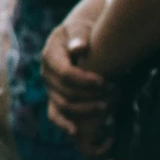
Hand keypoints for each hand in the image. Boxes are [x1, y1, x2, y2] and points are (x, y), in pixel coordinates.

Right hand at [41, 15, 112, 156]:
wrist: (78, 36)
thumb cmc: (82, 31)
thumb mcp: (80, 27)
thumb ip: (79, 36)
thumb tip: (79, 48)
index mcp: (50, 56)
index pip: (64, 73)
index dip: (83, 80)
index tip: (103, 81)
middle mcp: (46, 74)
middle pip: (65, 91)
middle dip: (90, 94)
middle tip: (114, 90)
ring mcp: (50, 87)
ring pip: (63, 104)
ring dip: (86, 108)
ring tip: (108, 104)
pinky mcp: (55, 97)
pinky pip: (54, 114)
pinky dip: (64, 123)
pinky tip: (76, 132)